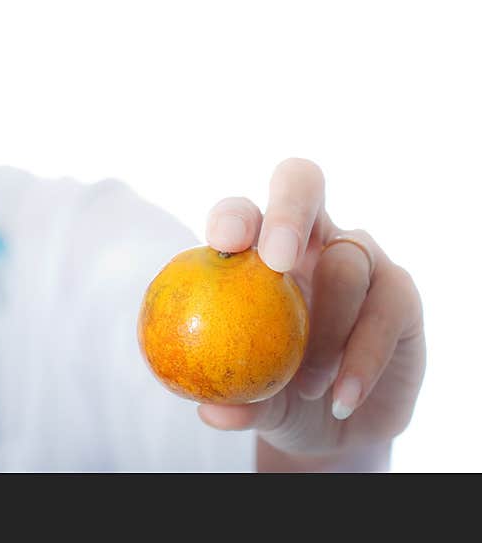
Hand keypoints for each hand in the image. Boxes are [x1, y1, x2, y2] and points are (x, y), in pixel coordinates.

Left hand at [199, 158, 425, 456]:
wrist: (331, 424)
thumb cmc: (273, 395)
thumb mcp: (250, 401)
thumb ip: (234, 399)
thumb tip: (209, 410)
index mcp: (256, 248)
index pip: (241, 211)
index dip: (232, 216)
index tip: (223, 244)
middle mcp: (309, 237)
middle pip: (301, 186)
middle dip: (288, 212)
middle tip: (278, 261)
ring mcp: (358, 257)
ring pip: (346, 265)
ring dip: (325, 329)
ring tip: (306, 388)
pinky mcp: (400, 293)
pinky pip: (385, 312)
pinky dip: (360, 358)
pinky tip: (341, 398)